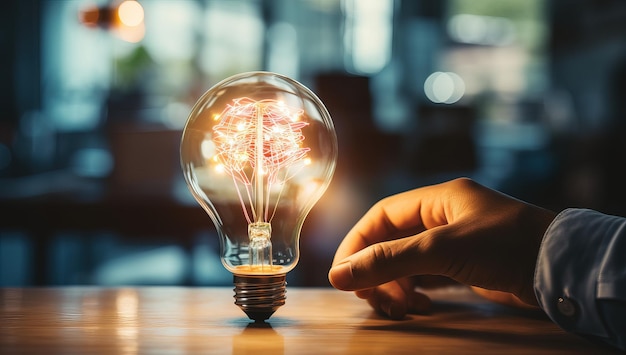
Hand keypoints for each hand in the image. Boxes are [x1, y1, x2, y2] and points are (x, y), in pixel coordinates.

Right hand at [328, 178, 555, 318]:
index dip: (358, 243)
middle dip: (377, 270)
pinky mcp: (465, 265)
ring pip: (407, 261)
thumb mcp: (441, 249)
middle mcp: (443, 217)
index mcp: (437, 199)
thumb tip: (339, 274)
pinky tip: (417, 305)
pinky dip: (415, 291)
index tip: (343, 273)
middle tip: (372, 298)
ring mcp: (454, 242)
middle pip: (392, 241)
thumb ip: (389, 260)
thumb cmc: (505, 245)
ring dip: (395, 284)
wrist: (560, 268)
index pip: (382, 216)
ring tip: (398, 307)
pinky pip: (426, 276)